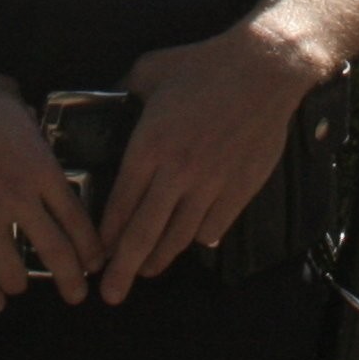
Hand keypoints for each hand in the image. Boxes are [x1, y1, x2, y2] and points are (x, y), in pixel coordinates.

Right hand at [0, 68, 104, 312]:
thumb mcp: (6, 94)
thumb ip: (25, 111)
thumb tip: (30, 114)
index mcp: (40, 167)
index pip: (77, 219)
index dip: (89, 247)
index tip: (95, 262)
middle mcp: (19, 200)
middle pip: (57, 253)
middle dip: (72, 281)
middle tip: (75, 295)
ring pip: (15, 273)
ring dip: (19, 284)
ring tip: (18, 286)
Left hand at [96, 24, 318, 301]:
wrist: (263, 69)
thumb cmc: (204, 65)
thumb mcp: (150, 69)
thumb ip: (121, 88)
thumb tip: (100, 98)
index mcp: (149, 146)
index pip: (120, 204)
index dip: (106, 235)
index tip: (96, 254)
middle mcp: (177, 172)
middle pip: (144, 234)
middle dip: (122, 269)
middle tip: (109, 294)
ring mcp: (210, 184)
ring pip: (178, 236)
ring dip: (159, 258)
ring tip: (146, 270)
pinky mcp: (239, 189)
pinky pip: (214, 226)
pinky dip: (199, 239)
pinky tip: (190, 241)